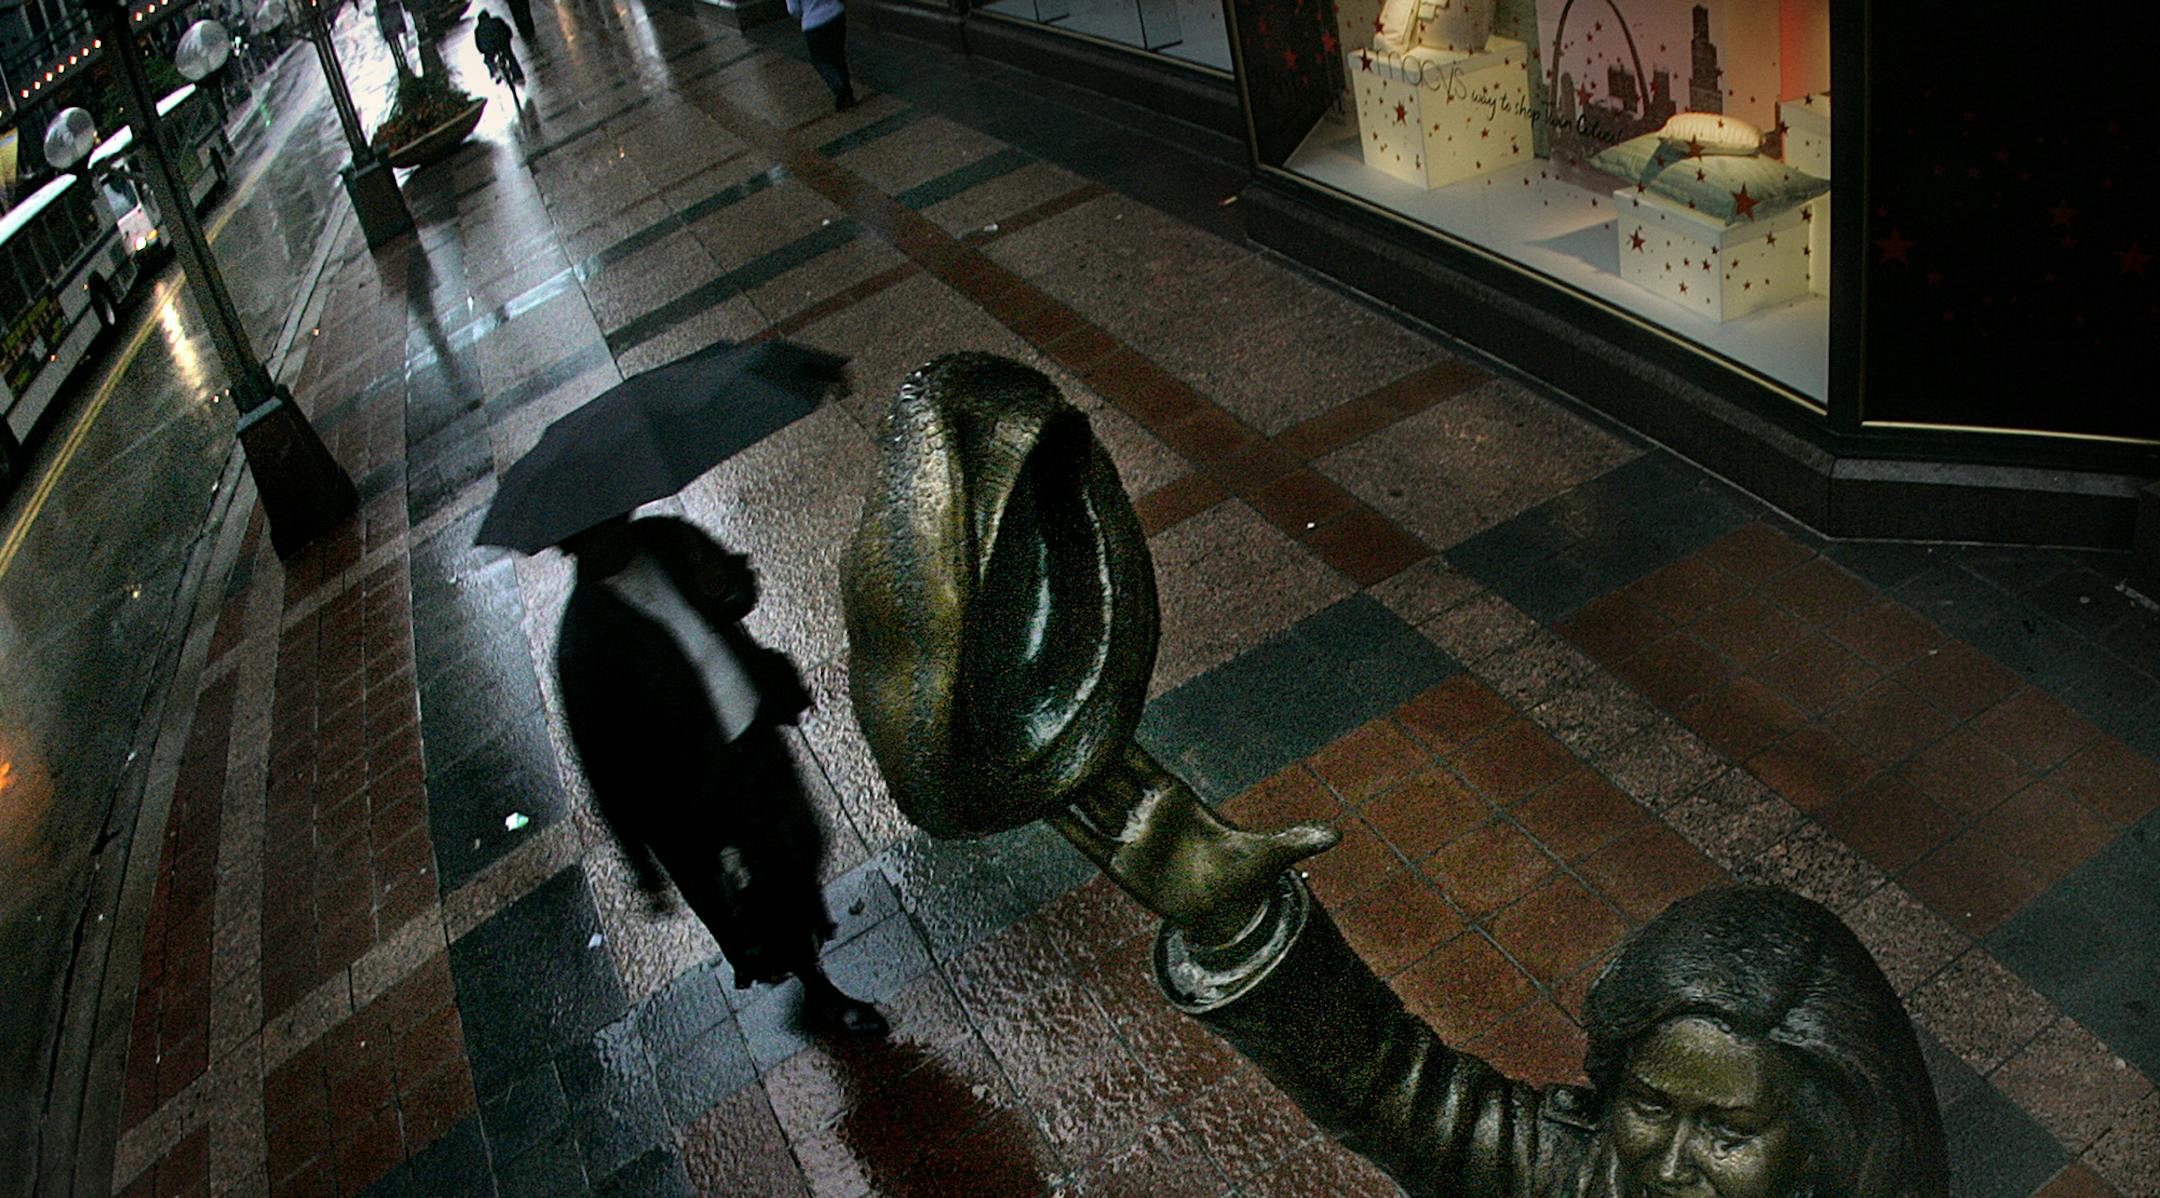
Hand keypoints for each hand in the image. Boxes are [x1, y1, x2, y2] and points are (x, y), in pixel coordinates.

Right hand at [1051, 745, 1337, 946]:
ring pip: (1090, 799)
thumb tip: (1336, 834)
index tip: (1100, 712)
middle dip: (1085, 749)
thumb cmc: (1244, 875)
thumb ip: (1296, 840)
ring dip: (1066, 778)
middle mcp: (1147, 809)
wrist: (1223, 910)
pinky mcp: (1117, 862)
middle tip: (1056, 720)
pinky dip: (1062, 819)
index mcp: (1176, 797)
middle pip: (1109, 773)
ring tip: (1036, 752)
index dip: (1120, 739)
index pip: (1141, 761)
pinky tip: (1037, 800)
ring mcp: (1129, 833)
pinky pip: (1083, 837)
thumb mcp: (1269, 856)